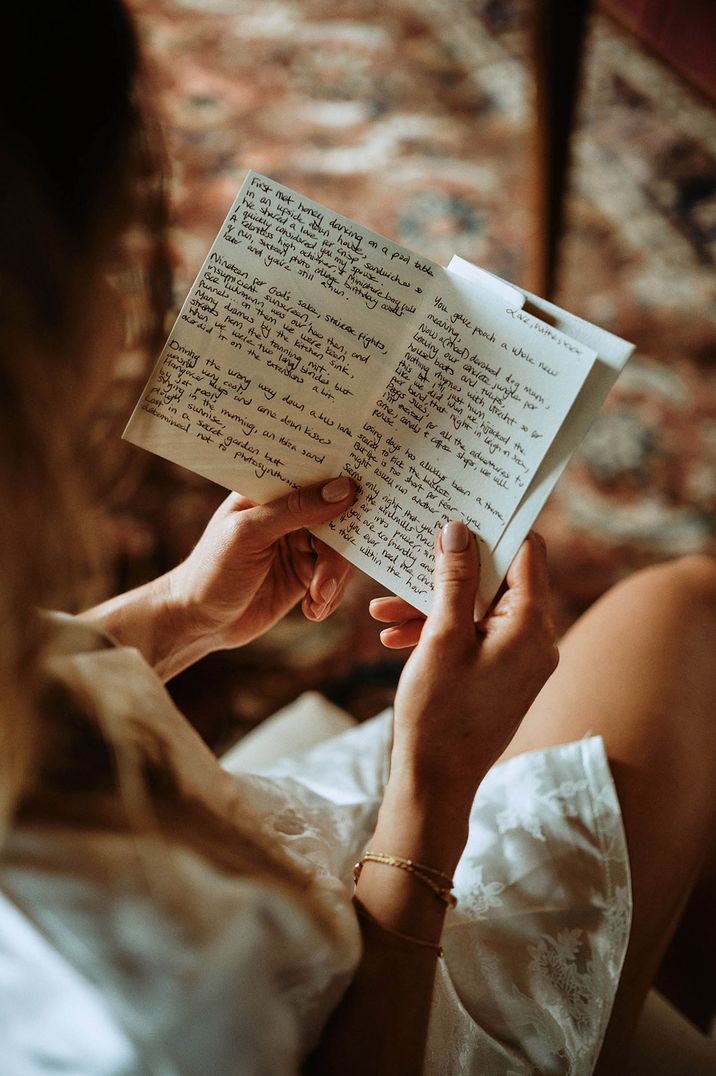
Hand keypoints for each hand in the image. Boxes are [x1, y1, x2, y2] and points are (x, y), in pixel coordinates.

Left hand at [166, 476, 355, 652]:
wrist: (198, 624)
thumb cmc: (211, 571)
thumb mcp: (249, 534)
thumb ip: (295, 510)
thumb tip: (343, 489)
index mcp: (269, 492)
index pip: (314, 476)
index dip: (341, 483)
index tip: (367, 497)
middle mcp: (287, 514)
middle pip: (336, 520)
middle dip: (337, 554)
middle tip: (325, 582)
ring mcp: (298, 545)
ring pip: (339, 553)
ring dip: (334, 580)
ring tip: (317, 601)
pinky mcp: (304, 575)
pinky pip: (334, 580)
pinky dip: (330, 597)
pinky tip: (312, 611)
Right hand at [375, 524, 557, 807]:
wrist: (436, 783)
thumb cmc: (439, 712)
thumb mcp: (440, 636)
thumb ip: (453, 579)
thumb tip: (459, 529)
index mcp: (531, 625)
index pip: (527, 554)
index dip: (495, 529)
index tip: (460, 512)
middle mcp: (535, 640)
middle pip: (497, 581)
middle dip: (450, 570)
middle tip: (415, 551)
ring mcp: (518, 660)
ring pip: (477, 611)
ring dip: (433, 604)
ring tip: (383, 608)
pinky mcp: (500, 676)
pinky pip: (472, 638)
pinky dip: (439, 631)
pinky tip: (394, 636)